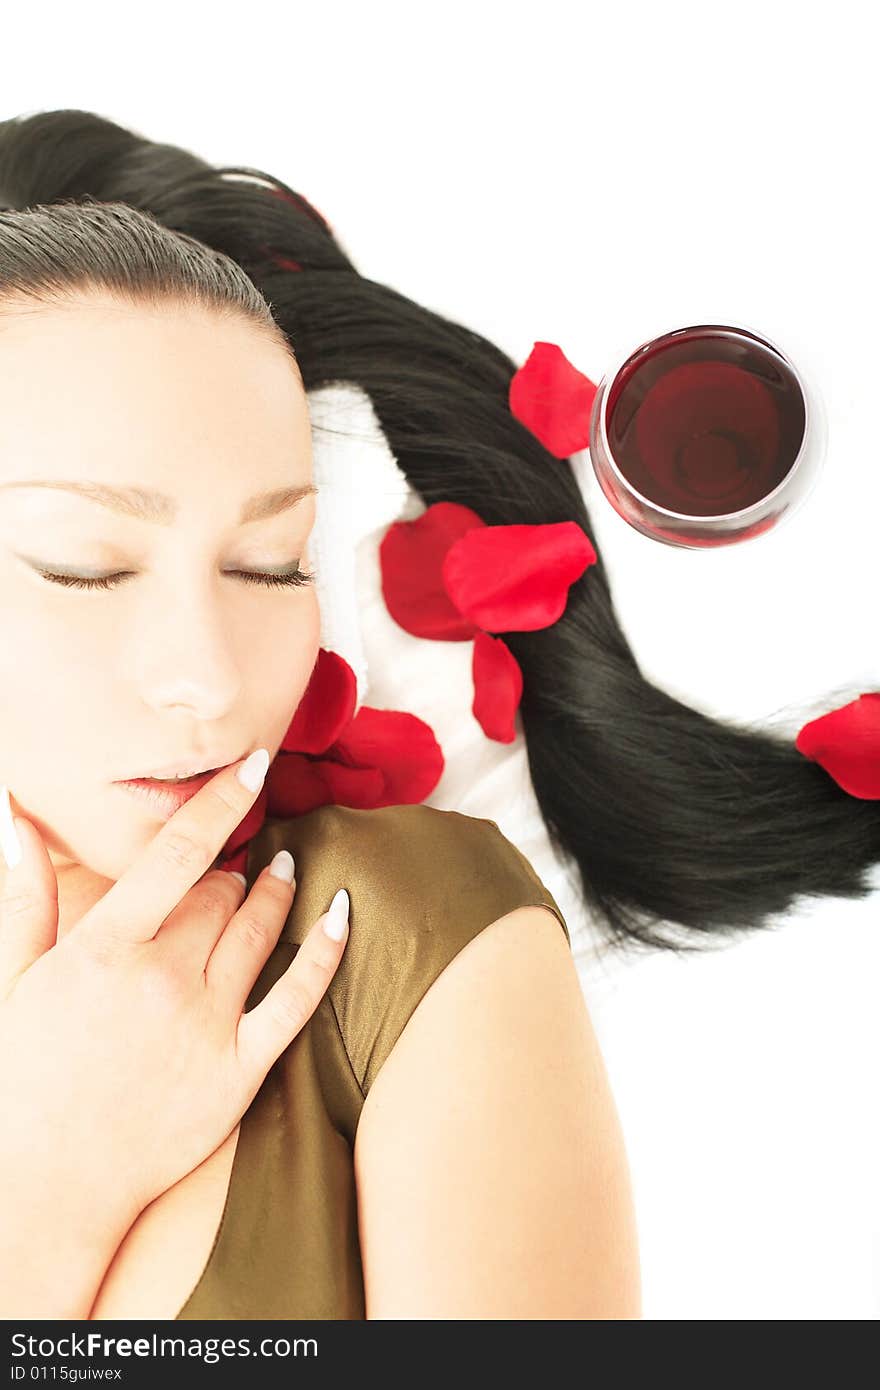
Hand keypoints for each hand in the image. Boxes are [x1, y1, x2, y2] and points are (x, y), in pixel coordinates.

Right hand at [0, 750, 349, 1224]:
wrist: (42, 1185)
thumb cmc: (19, 1078)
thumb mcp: (10, 979)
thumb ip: (24, 893)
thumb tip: (12, 812)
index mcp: (105, 947)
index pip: (178, 851)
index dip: (221, 799)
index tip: (254, 761)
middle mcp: (162, 978)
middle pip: (220, 890)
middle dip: (229, 868)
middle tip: (231, 863)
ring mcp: (206, 1026)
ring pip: (259, 929)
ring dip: (275, 892)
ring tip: (282, 870)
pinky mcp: (238, 1072)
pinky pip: (297, 1000)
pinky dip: (325, 952)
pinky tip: (341, 914)